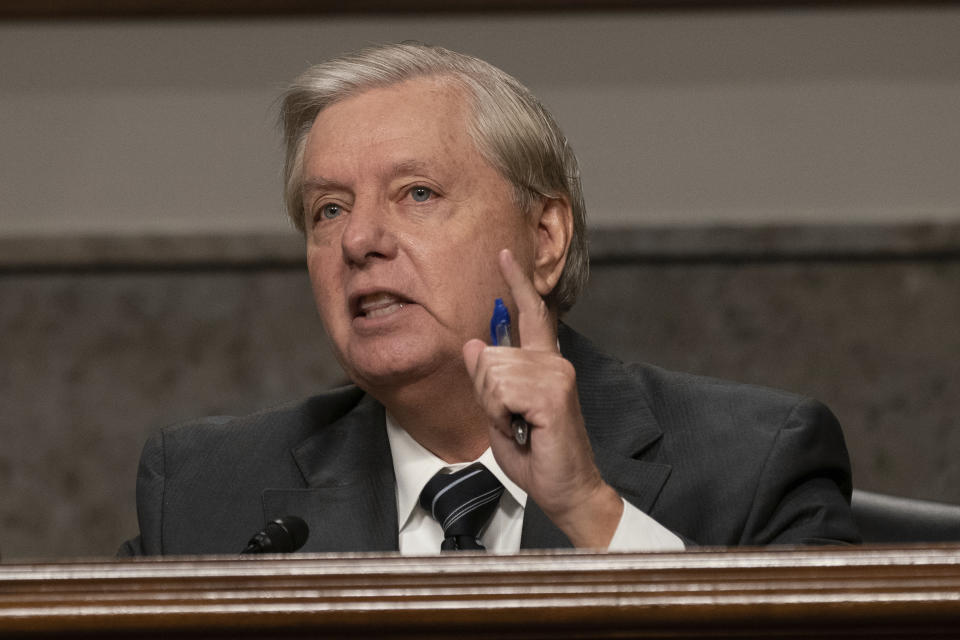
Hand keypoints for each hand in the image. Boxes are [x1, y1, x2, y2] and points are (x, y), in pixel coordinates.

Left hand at [462, 249, 622, 547]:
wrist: (565, 489)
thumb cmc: (537, 455)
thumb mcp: (499, 414)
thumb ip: (487, 381)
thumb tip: (472, 345)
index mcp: (544, 364)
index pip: (531, 314)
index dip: (516, 284)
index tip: (504, 255)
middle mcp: (554, 362)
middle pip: (489, 355)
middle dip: (486, 393)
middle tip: (511, 420)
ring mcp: (557, 375)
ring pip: (492, 374)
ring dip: (495, 408)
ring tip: (520, 426)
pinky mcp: (554, 394)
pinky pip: (501, 392)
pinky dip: (502, 417)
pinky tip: (524, 430)